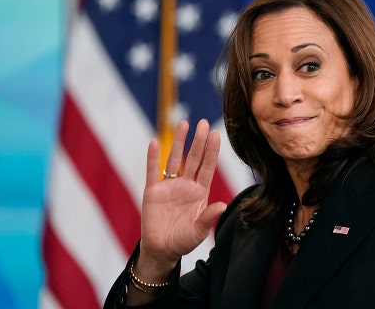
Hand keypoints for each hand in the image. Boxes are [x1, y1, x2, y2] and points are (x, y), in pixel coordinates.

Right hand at [137, 119, 226, 278]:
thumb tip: (222, 205)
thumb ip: (208, 217)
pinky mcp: (152, 191)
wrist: (162, 250)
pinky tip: (155, 142)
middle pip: (193, 159)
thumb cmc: (183, 241)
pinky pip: (152, 171)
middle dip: (198, 141)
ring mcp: (169, 186)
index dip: (211, 152)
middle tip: (203, 123)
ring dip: (179, 142)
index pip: (207, 167)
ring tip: (184, 124)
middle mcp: (185, 185)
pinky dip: (153, 157)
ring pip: (174, 160)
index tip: (216, 134)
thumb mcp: (199, 231)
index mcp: (200, 192)